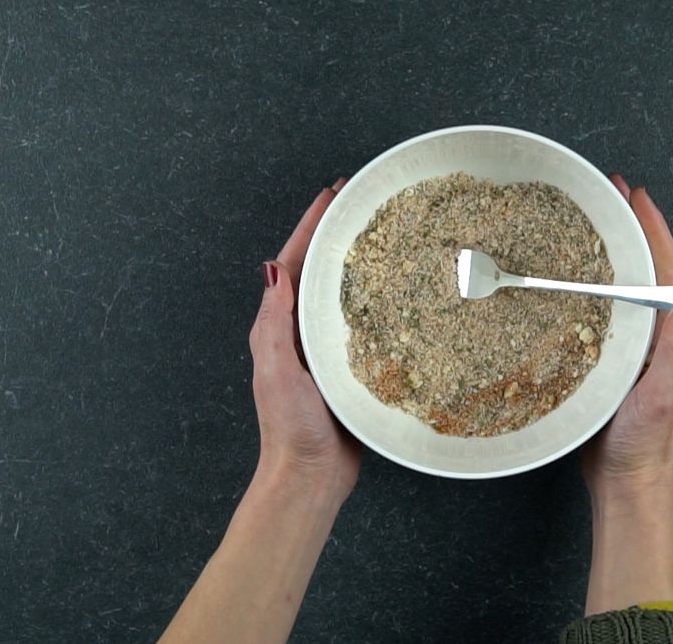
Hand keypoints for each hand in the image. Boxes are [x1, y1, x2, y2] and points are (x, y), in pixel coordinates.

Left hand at [249, 177, 361, 499]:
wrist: (310, 477)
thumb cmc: (291, 429)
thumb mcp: (276, 371)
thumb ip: (275, 324)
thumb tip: (273, 270)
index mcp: (279, 326)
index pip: (292, 262)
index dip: (310, 226)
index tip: (331, 195)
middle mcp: (301, 331)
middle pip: (318, 270)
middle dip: (335, 234)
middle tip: (360, 203)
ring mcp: (326, 348)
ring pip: (341, 293)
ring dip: (357, 262)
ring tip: (384, 234)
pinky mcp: (350, 366)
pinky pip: (363, 323)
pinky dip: (377, 300)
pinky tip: (399, 292)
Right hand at [579, 174, 672, 614]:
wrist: (625, 479)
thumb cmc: (643, 442)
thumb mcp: (663, 394)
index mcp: (669, 335)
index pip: (666, 270)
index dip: (653, 230)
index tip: (636, 196)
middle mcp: (652, 334)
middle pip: (644, 268)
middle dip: (630, 228)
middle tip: (608, 194)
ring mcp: (629, 346)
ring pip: (621, 286)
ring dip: (610, 250)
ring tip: (588, 221)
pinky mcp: (605, 359)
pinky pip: (600, 310)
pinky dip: (588, 284)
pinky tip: (567, 277)